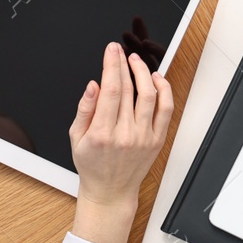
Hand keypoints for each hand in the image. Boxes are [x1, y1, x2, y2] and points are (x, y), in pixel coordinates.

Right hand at [68, 42, 174, 242]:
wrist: (111, 191)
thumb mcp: (76, 137)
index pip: (111, 89)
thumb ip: (84, 109)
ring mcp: (144, 137)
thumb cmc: (92, 165)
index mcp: (102, 133)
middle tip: (121, 51)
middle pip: (129, 89)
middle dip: (124, 64)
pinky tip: (155, 79)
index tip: (111, 51)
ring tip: (136, 62)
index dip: (111, 65)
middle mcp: (126, 134)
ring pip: (149, 95)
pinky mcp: (157, 140)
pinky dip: (163, 90)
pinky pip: (166, 109)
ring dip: (144, 73)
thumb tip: (93, 85)